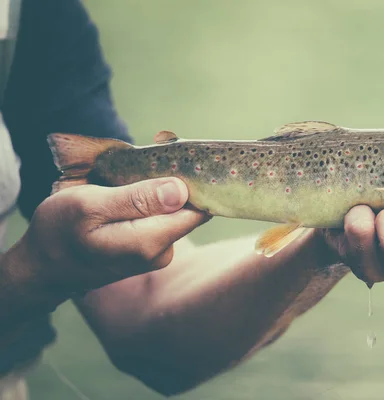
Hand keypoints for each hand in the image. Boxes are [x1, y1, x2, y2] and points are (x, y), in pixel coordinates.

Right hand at [18, 177, 209, 295]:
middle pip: (188, 208)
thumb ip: (136, 199)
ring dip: (160, 191)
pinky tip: (130, 194)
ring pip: (176, 212)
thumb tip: (181, 191)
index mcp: (150, 242)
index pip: (197, 209)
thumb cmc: (60, 231)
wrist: (45, 266)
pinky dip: (152, 202)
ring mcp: (159, 253)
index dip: (190, 182)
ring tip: (131, 178)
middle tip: (145, 163)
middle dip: (174, 182)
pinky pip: (164, 218)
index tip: (172, 161)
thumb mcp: (90, 205)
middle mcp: (163, 252)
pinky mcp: (153, 250)